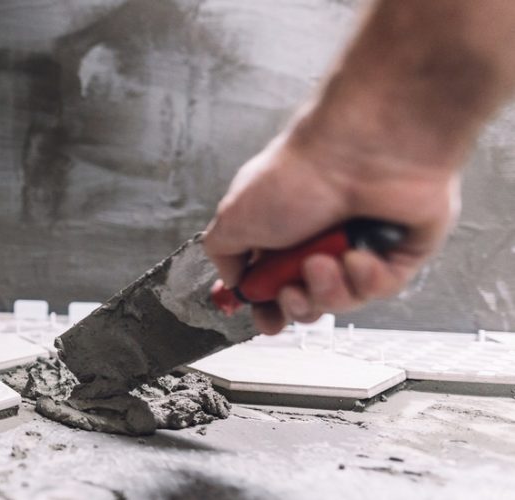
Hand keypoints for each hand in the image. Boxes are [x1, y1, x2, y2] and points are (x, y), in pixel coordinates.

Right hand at [202, 129, 460, 334]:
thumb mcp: (234, 217)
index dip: (268, 308)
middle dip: (297, 303)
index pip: (271, 285)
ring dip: (328, 288)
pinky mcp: (399, 251)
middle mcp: (317, 239)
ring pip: (342, 299)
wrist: (360, 151)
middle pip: (306, 302)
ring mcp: (359, 246)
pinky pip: (381, 288)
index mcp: (278, 232)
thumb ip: (223, 254)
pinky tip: (359, 255)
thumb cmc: (300, 172)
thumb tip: (232, 280)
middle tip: (292, 288)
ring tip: (324, 262)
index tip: (266, 320)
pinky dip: (366, 277)